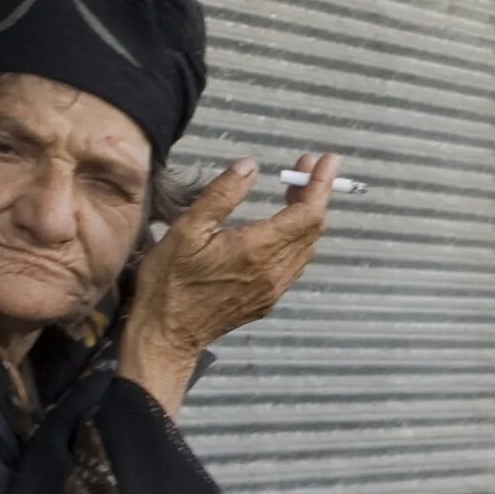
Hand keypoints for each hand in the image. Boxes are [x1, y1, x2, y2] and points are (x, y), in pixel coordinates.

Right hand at [118, 153, 340, 408]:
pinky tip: (281, 227)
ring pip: (306, 248)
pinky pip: (294, 265)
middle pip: (313, 228)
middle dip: (314, 193)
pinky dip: (297, 239)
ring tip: (294, 191)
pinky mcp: (266, 300)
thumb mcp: (188, 228)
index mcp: (259, 250)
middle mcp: (275, 272)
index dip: (320, 184)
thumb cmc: (171, 281)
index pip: (307, 213)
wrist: (167, 333)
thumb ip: (223, 194)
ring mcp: (273, 289)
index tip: (327, 160)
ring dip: (306, 217)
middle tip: (305, 167)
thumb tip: (249, 167)